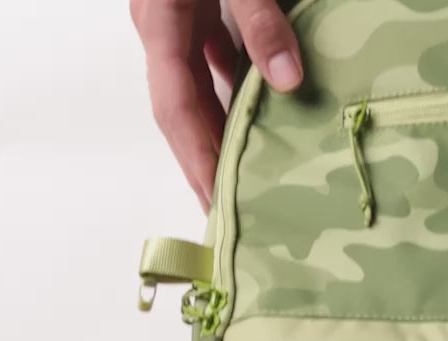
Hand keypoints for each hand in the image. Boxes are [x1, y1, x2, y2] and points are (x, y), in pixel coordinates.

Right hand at [131, 0, 304, 210]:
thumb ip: (260, 21)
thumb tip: (289, 82)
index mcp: (160, 22)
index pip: (176, 108)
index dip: (196, 158)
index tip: (216, 202)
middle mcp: (158, 26)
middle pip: (179, 110)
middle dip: (200, 163)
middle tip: (225, 212)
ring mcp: (172, 16)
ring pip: (192, 89)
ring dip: (214, 132)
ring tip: (238, 174)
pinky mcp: (191, 3)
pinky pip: (206, 60)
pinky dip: (228, 92)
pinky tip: (254, 113)